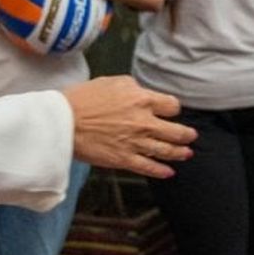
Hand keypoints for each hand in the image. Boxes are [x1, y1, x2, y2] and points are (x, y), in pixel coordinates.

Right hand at [60, 76, 196, 178]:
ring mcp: (135, 142)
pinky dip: (161, 171)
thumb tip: (142, 91)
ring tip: (187, 154)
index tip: (170, 112)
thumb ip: (132, 87)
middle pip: (177, 131)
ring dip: (180, 153)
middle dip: (187, 134)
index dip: (172, 109)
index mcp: (142, 100)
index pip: (172, 106)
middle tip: (191, 136)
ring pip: (167, 150)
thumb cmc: (82, 99)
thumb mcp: (111, 82)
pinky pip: (148, 167)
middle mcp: (143, 122)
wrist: (62, 121)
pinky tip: (169, 172)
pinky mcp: (124, 159)